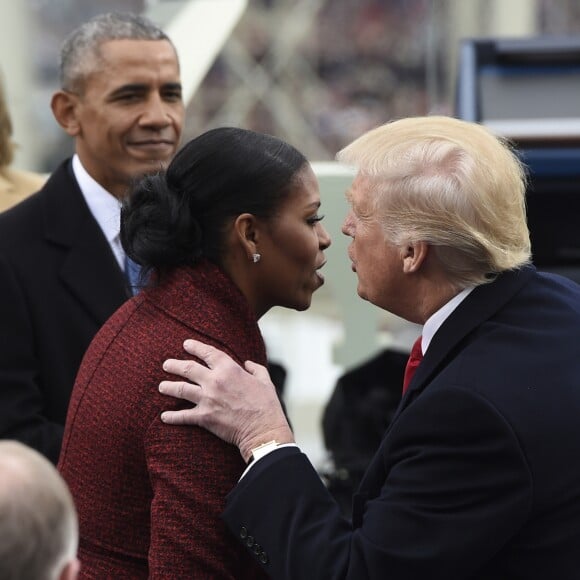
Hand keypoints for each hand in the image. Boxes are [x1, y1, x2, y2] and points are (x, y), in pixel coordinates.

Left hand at [159, 339, 294, 461]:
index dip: (195, 347)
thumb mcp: (265, 380)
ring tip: (161, 387)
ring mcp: (207, 399)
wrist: (263, 429)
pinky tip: (164, 417)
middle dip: (174, 365)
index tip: (186, 344)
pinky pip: (183, 416)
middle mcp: (215, 381)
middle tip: (166, 365)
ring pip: (180, 389)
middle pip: (187, 369)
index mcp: (229, 369)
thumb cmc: (266, 404)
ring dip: (168, 387)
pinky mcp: (204, 417)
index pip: (207, 353)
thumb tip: (247, 364)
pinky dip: (171, 417)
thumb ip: (255, 368)